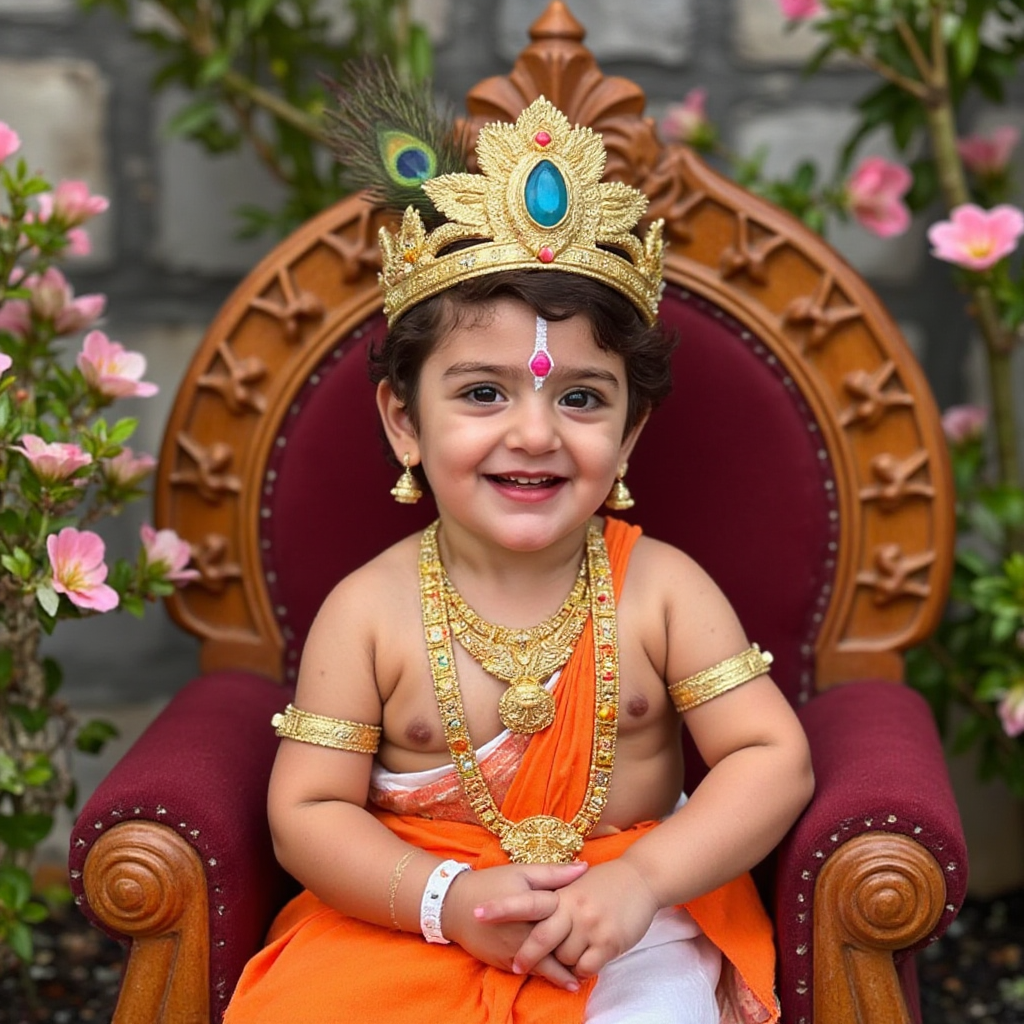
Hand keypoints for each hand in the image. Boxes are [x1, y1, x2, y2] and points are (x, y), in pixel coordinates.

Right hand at [442, 861, 587, 990]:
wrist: (453, 905)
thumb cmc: (491, 883)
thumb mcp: (522, 872)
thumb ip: (554, 873)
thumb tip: (585, 867)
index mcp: (534, 910)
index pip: (565, 926)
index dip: (584, 935)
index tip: (602, 938)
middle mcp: (525, 936)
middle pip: (556, 954)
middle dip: (575, 964)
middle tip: (594, 970)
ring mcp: (513, 953)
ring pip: (543, 969)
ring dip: (560, 975)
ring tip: (577, 979)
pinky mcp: (503, 963)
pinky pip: (527, 972)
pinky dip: (541, 974)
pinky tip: (552, 976)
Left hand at [477, 859, 658, 979]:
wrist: (641, 879)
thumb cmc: (606, 882)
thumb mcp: (576, 883)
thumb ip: (554, 893)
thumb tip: (530, 907)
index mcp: (562, 893)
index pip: (525, 901)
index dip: (501, 908)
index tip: (476, 914)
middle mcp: (574, 908)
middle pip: (541, 938)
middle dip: (526, 955)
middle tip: (516, 965)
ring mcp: (591, 926)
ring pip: (564, 957)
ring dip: (563, 963)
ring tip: (567, 957)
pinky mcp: (609, 942)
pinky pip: (586, 967)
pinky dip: (581, 971)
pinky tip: (583, 965)